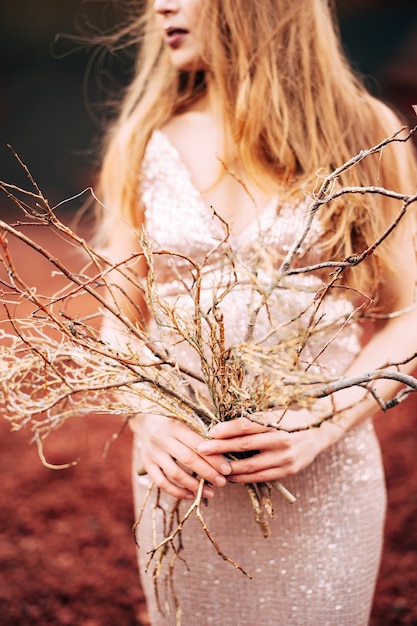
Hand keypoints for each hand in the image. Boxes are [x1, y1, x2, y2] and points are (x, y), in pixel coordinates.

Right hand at [130, 414, 231, 499]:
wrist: (144, 418)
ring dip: (194, 485)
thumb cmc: (172, 418)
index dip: (213, 458)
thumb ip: (199, 432)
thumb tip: (223, 451)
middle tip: (223, 482)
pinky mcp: (147, 464)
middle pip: (188, 459)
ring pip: (175, 473)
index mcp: (175, 425)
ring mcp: (153, 453)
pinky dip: (177, 492)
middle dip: (208, 472)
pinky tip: (191, 496)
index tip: (227, 469)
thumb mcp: (184, 418)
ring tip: (211, 493)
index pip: (197, 444)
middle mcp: (162, 439)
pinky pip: (161, 482)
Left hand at [197, 410, 342, 483]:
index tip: (210, 431)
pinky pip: (261, 477)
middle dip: (220, 448)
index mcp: (276, 422)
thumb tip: (224, 423)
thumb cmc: (292, 419)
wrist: (321, 432)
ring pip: (251, 466)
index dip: (226, 429)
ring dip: (229, 467)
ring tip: (211, 466)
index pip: (246, 425)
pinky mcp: (288, 471)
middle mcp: (281, 440)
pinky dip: (244, 478)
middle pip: (244, 445)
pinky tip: (230, 476)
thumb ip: (254, 419)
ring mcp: (285, 458)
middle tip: (202, 448)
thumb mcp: (275, 413)